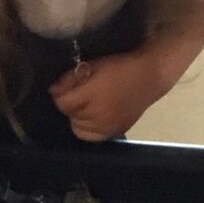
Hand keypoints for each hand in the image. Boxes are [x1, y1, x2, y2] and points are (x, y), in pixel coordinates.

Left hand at [48, 51, 165, 141]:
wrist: (149, 77)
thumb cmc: (120, 67)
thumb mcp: (93, 66)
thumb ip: (71, 78)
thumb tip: (54, 91)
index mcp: (91, 95)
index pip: (62, 102)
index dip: (60, 94)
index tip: (63, 88)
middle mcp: (98, 115)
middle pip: (70, 115)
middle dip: (69, 105)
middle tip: (78, 95)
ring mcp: (107, 127)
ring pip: (78, 129)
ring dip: (78, 118)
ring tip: (85, 106)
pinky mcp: (115, 132)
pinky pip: (93, 137)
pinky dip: (89, 129)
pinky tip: (93, 118)